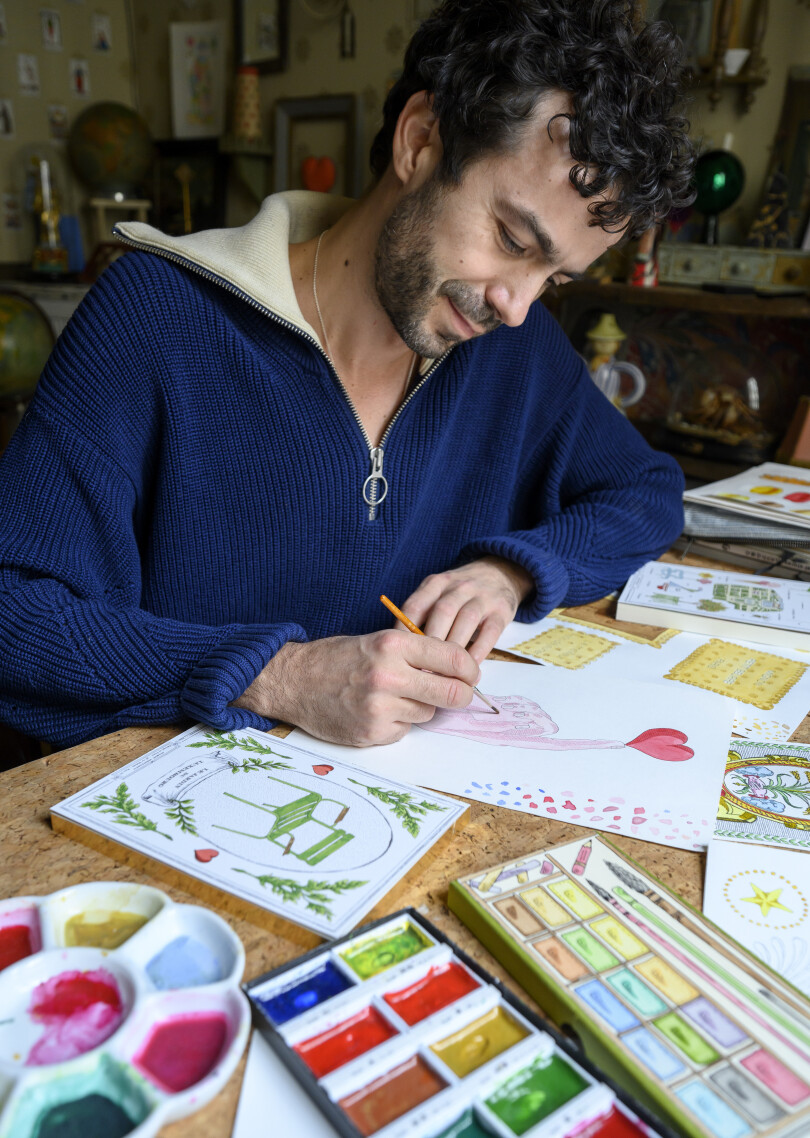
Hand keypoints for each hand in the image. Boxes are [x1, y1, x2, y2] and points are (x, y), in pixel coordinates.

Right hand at [231, 631, 478, 745]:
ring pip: (427, 713)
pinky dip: (397, 723)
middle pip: (451, 693)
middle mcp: (387, 674)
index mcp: (392, 645)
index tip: (471, 675)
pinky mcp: (371, 731)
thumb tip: (458, 671)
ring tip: (393, 697)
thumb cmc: (337, 659)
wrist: (293, 681)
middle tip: (460, 695)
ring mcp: (379, 706)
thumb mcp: (377, 641)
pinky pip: (404, 730)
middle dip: (460, 696)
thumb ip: (415, 653)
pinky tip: (376, 712)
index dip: (469, 670)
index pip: (453, 659)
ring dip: (419, 708)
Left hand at [398, 556, 533, 663]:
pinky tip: (469, 668)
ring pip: (466, 620)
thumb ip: (422, 616)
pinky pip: (489, 631)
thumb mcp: (438, 594)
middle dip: (432, 643)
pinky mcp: (501, 610)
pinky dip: (479, 651)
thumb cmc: (460, 594)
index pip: (415, 606)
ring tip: (446, 675)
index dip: (405, 632)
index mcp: (436, 583)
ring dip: (455, 649)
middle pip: (442, 612)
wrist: (499, 574)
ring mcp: (482, 596)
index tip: (400, 657)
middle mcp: (458, 587)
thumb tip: (404, 651)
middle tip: (423, 670)